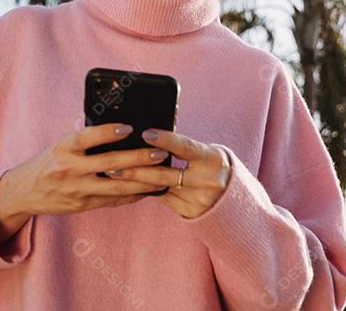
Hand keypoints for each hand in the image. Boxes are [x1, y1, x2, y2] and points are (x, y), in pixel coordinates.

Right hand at [0, 123, 170, 240]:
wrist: (25, 190)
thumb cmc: (50, 161)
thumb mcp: (62, 144)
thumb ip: (86, 140)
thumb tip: (122, 131)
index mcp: (64, 147)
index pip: (88, 137)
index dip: (108, 132)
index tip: (129, 127)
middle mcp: (69, 167)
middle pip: (109, 162)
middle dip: (138, 158)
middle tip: (160, 153)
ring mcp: (76, 189)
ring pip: (115, 186)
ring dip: (142, 181)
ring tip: (162, 175)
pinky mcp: (82, 205)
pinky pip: (112, 200)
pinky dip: (132, 195)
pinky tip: (148, 190)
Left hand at [107, 128, 231, 218]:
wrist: (231, 196)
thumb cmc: (210, 164)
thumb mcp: (204, 153)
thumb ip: (182, 147)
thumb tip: (149, 137)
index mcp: (212, 159)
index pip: (185, 148)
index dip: (165, 140)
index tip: (145, 134)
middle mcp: (207, 181)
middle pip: (166, 174)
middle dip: (137, 169)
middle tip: (114, 163)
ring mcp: (198, 199)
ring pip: (160, 188)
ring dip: (136, 181)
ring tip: (114, 173)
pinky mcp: (189, 211)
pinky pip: (163, 198)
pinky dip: (146, 190)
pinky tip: (129, 186)